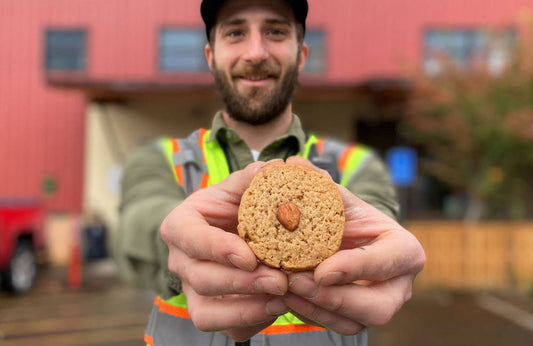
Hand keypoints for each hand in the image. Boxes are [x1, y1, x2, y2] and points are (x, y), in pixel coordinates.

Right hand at [160, 160, 290, 341]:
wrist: (232, 232)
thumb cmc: (234, 207)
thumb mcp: (238, 187)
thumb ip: (252, 178)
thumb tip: (273, 168)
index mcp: (181, 225)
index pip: (190, 238)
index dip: (217, 249)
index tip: (249, 257)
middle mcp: (181, 261)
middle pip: (201, 278)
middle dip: (241, 283)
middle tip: (279, 280)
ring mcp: (192, 291)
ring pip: (205, 312)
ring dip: (245, 309)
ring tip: (281, 299)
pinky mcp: (211, 312)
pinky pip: (225, 328)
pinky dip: (251, 322)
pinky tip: (278, 307)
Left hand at [281, 157, 425, 334]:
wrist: (340, 237)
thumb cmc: (342, 214)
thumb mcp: (336, 198)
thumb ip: (320, 185)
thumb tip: (293, 165)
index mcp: (404, 249)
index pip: (390, 260)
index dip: (357, 267)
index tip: (322, 269)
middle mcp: (399, 283)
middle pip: (379, 307)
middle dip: (335, 298)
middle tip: (297, 283)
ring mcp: (378, 305)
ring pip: (354, 323)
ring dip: (315, 309)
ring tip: (283, 289)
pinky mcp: (356, 318)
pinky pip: (335, 326)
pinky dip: (308, 314)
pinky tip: (285, 297)